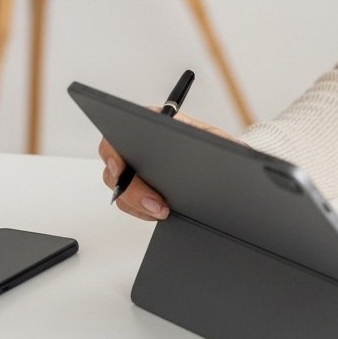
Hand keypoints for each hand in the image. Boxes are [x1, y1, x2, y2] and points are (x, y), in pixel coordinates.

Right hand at [98, 110, 235, 221]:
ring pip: (119, 188)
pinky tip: (159, 214)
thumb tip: (218, 147)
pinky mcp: (139, 189)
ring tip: (162, 212)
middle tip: (156, 204)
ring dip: (136, 204)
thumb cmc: (218, 147)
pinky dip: (140, 211)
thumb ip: (216, 141)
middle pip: (114, 166)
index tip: (120, 168)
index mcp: (153, 124)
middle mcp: (138, 145)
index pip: (120, 133)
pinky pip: (128, 203)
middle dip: (131, 189)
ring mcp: (135, 168)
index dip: (113, 152)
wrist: (224, 168)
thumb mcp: (220, 140)